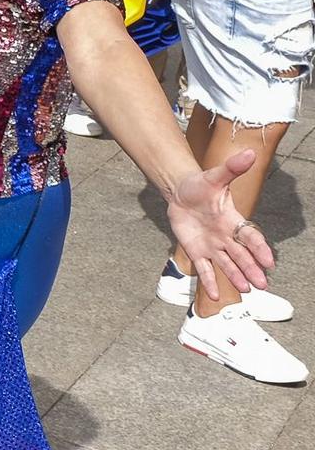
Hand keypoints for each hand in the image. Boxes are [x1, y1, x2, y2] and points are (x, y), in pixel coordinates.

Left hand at [166, 151, 273, 301]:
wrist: (181, 192)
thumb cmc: (200, 185)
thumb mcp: (214, 176)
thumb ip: (232, 168)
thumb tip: (249, 152)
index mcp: (232, 220)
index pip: (249, 236)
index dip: (258, 248)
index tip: (268, 261)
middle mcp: (226, 236)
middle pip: (241, 255)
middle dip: (251, 269)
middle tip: (262, 284)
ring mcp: (213, 245)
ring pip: (227, 264)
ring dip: (237, 277)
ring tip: (247, 291)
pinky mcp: (197, 251)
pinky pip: (205, 269)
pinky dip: (210, 282)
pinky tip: (216, 296)